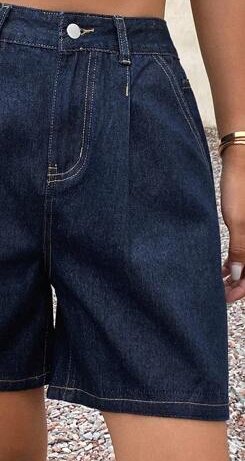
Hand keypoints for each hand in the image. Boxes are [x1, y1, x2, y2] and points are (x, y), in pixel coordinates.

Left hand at [220, 145, 244, 302]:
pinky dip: (236, 259)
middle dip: (238, 283)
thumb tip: (236, 276)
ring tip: (218, 284)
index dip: (243, 288)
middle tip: (220, 294)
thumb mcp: (239, 223)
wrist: (242, 163)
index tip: (227, 297)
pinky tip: (222, 269)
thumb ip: (240, 251)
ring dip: (236, 273)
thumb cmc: (241, 189)